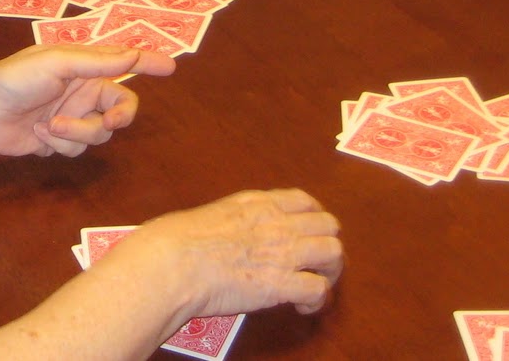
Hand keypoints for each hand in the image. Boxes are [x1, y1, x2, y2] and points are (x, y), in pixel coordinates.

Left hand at [0, 44, 175, 157]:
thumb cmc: (13, 79)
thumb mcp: (55, 63)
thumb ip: (96, 62)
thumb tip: (133, 54)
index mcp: (84, 66)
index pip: (124, 62)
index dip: (148, 62)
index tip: (170, 67)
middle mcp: (82, 91)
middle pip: (122, 107)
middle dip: (116, 117)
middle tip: (110, 119)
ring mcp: (73, 116)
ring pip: (100, 133)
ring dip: (77, 132)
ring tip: (50, 125)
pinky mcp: (61, 140)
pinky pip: (79, 148)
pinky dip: (61, 143)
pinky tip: (39, 134)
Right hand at [105, 189, 343, 317]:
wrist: (174, 263)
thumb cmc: (178, 239)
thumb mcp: (213, 214)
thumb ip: (234, 220)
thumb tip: (230, 235)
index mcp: (259, 203)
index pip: (305, 201)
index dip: (314, 218)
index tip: (308, 233)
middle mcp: (277, 223)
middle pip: (329, 226)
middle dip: (327, 244)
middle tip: (315, 264)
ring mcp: (283, 253)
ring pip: (334, 254)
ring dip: (329, 272)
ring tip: (313, 285)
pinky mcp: (281, 284)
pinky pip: (319, 290)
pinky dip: (316, 300)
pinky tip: (301, 306)